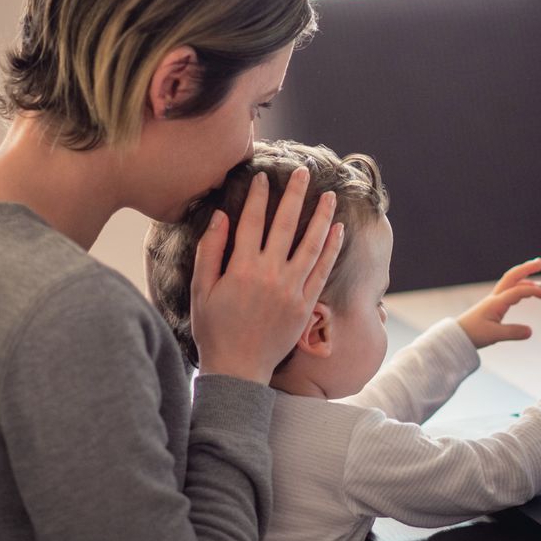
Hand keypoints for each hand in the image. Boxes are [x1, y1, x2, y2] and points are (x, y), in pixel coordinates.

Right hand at [190, 168, 344, 383]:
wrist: (238, 369)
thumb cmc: (214, 330)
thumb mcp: (202, 289)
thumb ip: (211, 251)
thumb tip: (221, 216)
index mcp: (242, 268)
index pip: (251, 222)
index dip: (258, 197)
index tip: (263, 177)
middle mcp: (270, 274)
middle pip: (285, 225)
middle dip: (294, 195)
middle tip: (303, 172)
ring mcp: (291, 289)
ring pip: (310, 245)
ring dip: (321, 217)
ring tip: (329, 196)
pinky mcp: (305, 304)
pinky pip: (322, 271)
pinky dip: (331, 249)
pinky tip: (338, 231)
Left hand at [457, 258, 540, 348]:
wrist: (457, 335)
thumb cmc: (474, 334)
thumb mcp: (494, 336)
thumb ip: (512, 333)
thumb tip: (530, 331)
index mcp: (495, 303)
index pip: (516, 291)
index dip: (531, 291)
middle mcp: (495, 297)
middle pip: (511, 277)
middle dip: (526, 268)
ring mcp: (494, 300)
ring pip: (511, 283)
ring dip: (525, 279)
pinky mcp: (493, 305)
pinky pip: (509, 291)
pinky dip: (520, 288)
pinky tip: (526, 294)